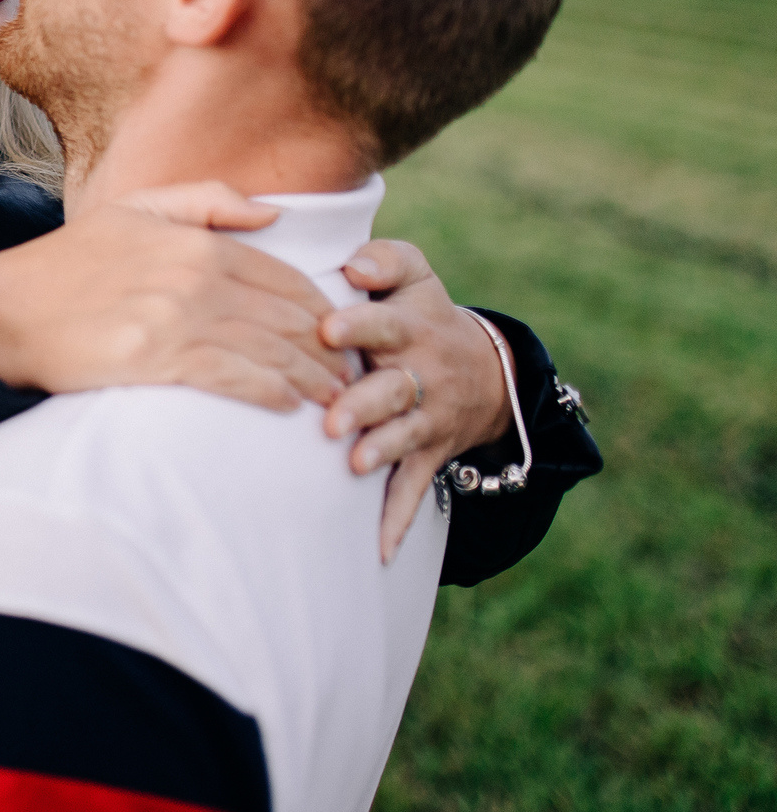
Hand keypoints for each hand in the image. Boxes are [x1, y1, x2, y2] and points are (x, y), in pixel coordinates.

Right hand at [0, 182, 354, 411]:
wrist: (4, 309)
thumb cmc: (68, 262)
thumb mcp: (134, 209)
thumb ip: (207, 201)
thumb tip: (274, 215)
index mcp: (198, 243)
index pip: (287, 278)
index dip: (325, 309)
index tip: (341, 333)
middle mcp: (198, 278)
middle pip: (290, 319)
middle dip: (330, 350)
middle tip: (353, 374)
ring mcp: (179, 319)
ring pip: (271, 352)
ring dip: (312, 378)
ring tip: (334, 398)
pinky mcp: (159, 359)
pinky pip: (236, 379)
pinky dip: (271, 393)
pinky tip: (290, 405)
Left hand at [320, 240, 511, 563]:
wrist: (485, 370)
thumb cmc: (421, 312)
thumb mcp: (415, 275)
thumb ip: (384, 260)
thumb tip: (351, 263)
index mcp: (408, 328)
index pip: (383, 324)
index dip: (358, 326)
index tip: (327, 329)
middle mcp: (419, 375)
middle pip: (392, 388)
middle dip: (364, 403)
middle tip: (332, 417)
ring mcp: (426, 418)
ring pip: (402, 437)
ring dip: (379, 452)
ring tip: (353, 464)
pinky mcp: (428, 454)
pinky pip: (414, 491)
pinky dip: (397, 521)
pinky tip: (377, 551)